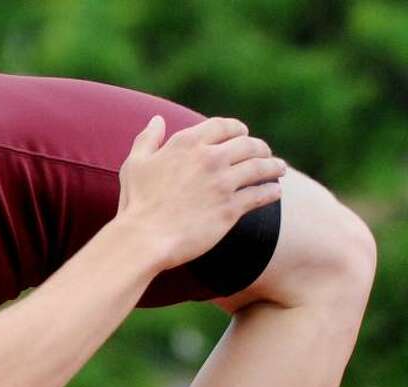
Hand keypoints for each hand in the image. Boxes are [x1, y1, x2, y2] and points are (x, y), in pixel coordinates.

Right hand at [115, 114, 285, 270]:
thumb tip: (157, 119)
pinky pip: (261, 194)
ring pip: (260, 167)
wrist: (143, 239)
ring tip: (279, 169)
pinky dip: (271, 191)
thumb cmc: (136, 204)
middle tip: (263, 153)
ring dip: (273, 166)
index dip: (237, 128)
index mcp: (187, 143)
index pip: (224, 126)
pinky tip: (275, 192)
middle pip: (248, 144)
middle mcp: (210, 158)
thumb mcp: (135, 165)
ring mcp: (223, 183)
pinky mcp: (231, 208)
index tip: (242, 134)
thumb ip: (148, 139)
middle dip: (259, 147)